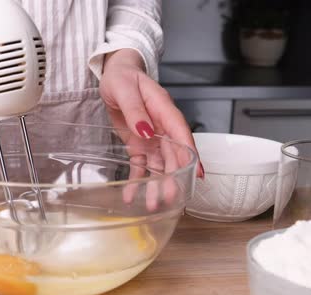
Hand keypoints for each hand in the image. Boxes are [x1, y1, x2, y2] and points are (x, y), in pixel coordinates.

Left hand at [99, 49, 203, 208]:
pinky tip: (132, 193)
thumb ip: (135, 110)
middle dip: (172, 177)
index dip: (190, 154)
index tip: (197, 174)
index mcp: (163, 109)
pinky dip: (137, 179)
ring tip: (152, 203)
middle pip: (172, 155)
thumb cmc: (122, 77)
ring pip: (158, 164)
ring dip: (156, 183)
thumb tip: (145, 130)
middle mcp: (161, 126)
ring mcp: (151, 137)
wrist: (113, 75)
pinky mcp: (138, 143)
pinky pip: (140, 164)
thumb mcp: (125, 89)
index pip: (181, 133)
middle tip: (169, 197)